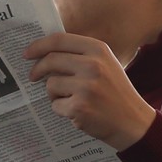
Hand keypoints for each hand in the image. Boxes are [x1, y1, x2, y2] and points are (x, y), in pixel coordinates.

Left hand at [25, 32, 155, 150]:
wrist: (133, 121)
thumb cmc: (115, 92)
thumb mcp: (105, 64)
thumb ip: (80, 55)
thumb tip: (44, 52)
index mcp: (98, 50)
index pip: (59, 40)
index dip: (39, 45)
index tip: (28, 53)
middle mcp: (92, 65)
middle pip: (50, 60)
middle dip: (37, 70)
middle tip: (33, 77)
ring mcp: (86, 86)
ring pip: (50, 84)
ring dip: (54, 94)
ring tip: (72, 99)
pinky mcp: (79, 107)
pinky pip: (55, 105)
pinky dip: (61, 110)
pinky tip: (78, 112)